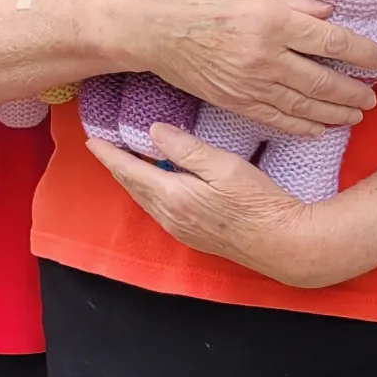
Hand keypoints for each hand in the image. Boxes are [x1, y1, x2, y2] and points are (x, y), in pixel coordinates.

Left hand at [86, 124, 376, 287]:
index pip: (130, 170)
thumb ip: (186, 149)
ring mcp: (181, 230)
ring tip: (124, 163)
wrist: (284, 245)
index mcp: (171, 196)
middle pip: (133, 187)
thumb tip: (153, 131)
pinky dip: (149, 193)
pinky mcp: (194, 237)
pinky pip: (159, 210)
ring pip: (145, 199)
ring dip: (132, 180)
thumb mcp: (223, 166)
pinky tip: (156, 185)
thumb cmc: (259, 202)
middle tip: (103, 148)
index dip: (110, 154)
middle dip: (116, 166)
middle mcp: (169, 217)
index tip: (91, 140)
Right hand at [113, 0, 376, 136]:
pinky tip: (319, 128)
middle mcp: (265, 56)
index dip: (364, 54)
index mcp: (272, 20)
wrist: (148, 25)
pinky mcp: (233, 101)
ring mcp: (249, 83)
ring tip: (356, 115)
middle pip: (325, 82)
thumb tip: (329, 14)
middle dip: (355, 92)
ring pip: (305, 106)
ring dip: (336, 113)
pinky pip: (275, 119)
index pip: (333, 43)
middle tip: (372, 97)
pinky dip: (301, 126)